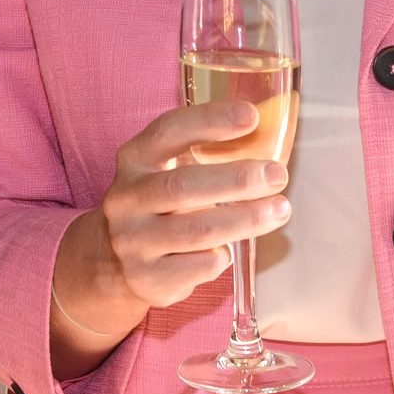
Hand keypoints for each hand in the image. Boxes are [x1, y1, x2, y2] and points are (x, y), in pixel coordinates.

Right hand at [46, 102, 290, 373]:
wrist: (114, 259)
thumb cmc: (161, 204)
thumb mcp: (168, 169)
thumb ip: (206, 152)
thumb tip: (269, 134)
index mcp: (134, 160)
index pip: (168, 132)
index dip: (210, 121)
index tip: (251, 116)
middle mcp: (127, 198)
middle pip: (183, 186)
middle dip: (237, 179)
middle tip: (278, 175)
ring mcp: (133, 241)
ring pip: (196, 231)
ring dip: (244, 220)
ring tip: (280, 210)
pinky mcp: (147, 277)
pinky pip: (197, 267)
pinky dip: (221, 256)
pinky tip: (229, 249)